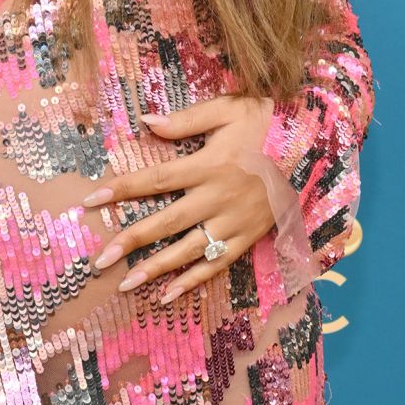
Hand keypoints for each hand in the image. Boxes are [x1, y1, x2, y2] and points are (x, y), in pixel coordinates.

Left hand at [84, 95, 277, 303]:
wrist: (313, 146)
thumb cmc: (266, 122)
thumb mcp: (227, 109)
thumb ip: (186, 119)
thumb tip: (145, 122)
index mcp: (208, 165)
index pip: (156, 180)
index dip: (122, 189)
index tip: (91, 200)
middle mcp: (218, 198)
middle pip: (166, 222)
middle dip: (130, 241)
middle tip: (99, 260)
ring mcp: (234, 222)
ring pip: (189, 250)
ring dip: (156, 268)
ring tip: (125, 284)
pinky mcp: (248, 237)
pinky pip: (217, 264)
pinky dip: (192, 280)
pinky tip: (167, 295)